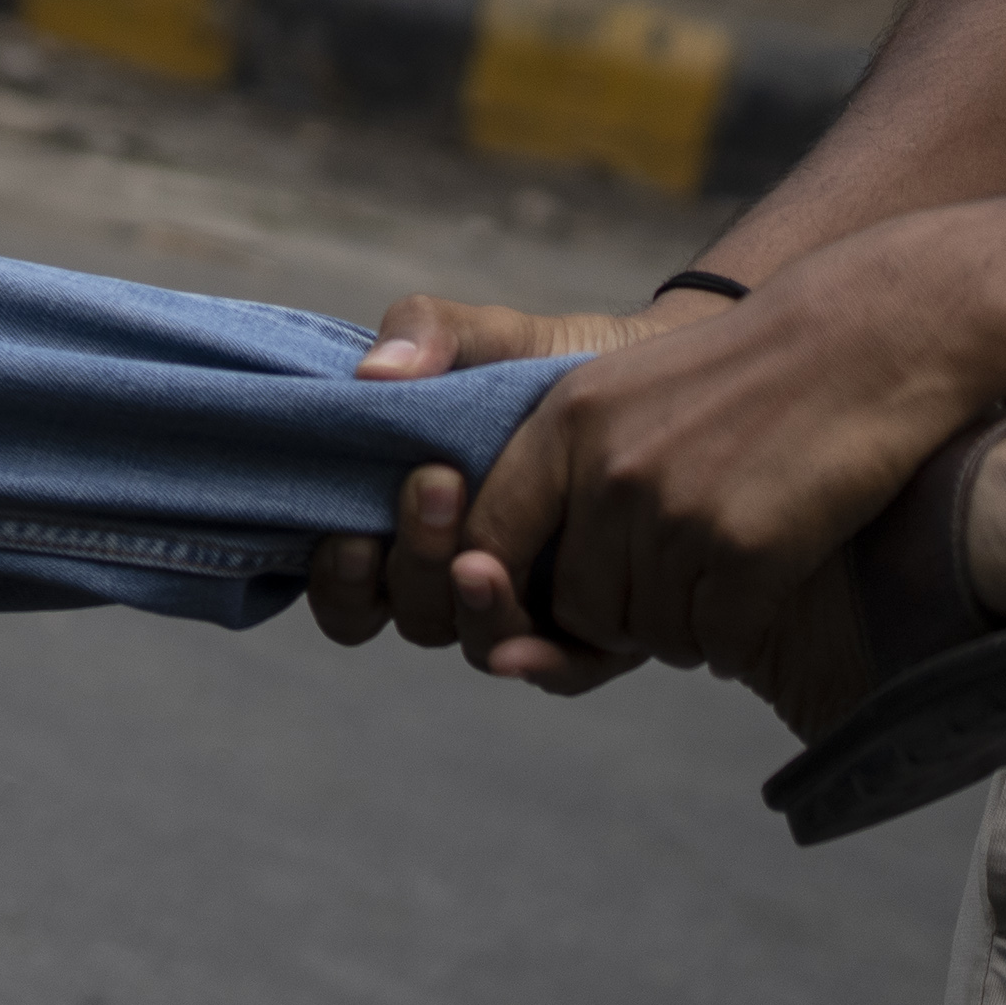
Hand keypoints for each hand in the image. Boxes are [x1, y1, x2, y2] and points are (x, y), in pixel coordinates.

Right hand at [305, 291, 664, 662]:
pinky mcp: (599, 626)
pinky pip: (561, 671)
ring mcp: (531, 604)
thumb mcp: (487, 336)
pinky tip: (540, 625)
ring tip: (484, 550)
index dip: (340, 580)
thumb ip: (425, 333)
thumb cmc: (557, 361)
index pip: (350, 591)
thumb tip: (376, 373)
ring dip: (470, 606)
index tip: (352, 528)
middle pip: (411, 617)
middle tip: (436, 484)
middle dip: (412, 563)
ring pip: (477, 645)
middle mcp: (462, 577)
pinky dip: (542, 660)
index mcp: (412, 527)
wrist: (664, 373)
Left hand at [427, 243, 1005, 704]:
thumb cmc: (745, 373)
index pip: (487, 539)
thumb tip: (490, 564)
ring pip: (651, 633)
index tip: (549, 597)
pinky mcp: (750, 549)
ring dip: (685, 630)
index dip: (507, 587)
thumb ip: (563, 464)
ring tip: (720, 585)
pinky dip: (735, 638)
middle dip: (619, 618)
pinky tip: (759, 595)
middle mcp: (611, 470)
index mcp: (566, 425)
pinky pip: (718, 642)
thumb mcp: (622, 390)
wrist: (870, 335)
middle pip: (576, 606)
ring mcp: (680, 512)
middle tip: (668, 593)